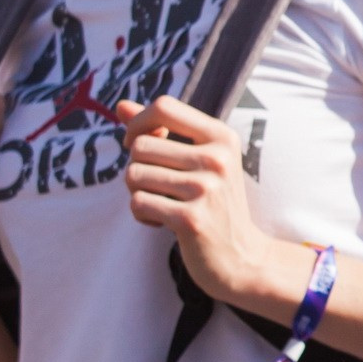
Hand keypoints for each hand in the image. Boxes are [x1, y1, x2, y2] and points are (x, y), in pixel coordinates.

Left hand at [119, 97, 280, 305]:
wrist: (242, 256)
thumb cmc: (215, 203)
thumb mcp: (199, 160)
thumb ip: (162, 130)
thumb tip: (120, 106)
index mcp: (222, 136)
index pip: (164, 107)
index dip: (139, 122)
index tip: (137, 143)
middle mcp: (217, 159)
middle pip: (141, 145)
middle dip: (136, 167)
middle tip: (155, 186)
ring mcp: (206, 189)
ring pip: (134, 174)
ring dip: (137, 192)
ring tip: (160, 203)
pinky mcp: (191, 219)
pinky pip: (138, 203)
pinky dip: (141, 214)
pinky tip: (161, 221)